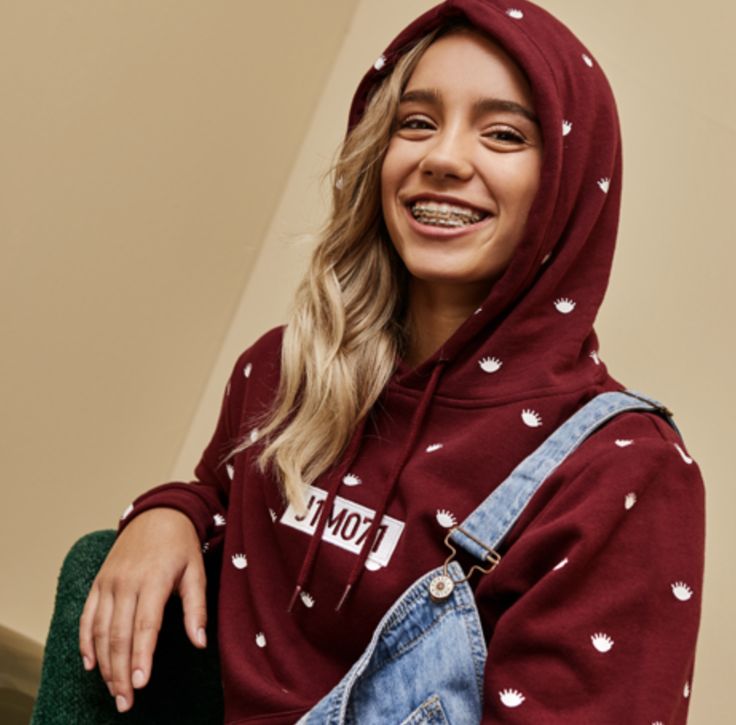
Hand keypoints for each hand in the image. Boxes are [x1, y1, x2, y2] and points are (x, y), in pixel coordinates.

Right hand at [78, 508, 206, 712]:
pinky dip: (86, 642)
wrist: (158, 515)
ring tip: (113, 691)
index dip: (141, 657)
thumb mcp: (196, 572)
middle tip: (125, 702)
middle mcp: (126, 583)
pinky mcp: (98, 583)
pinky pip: (87, 617)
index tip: (140, 685)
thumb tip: (199, 643)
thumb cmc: (181, 546)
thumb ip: (196, 608)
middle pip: (118, 635)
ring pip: (100, 631)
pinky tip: (91, 664)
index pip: (144, 627)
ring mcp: (108, 583)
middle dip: (120, 672)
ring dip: (105, 664)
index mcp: (153, 580)